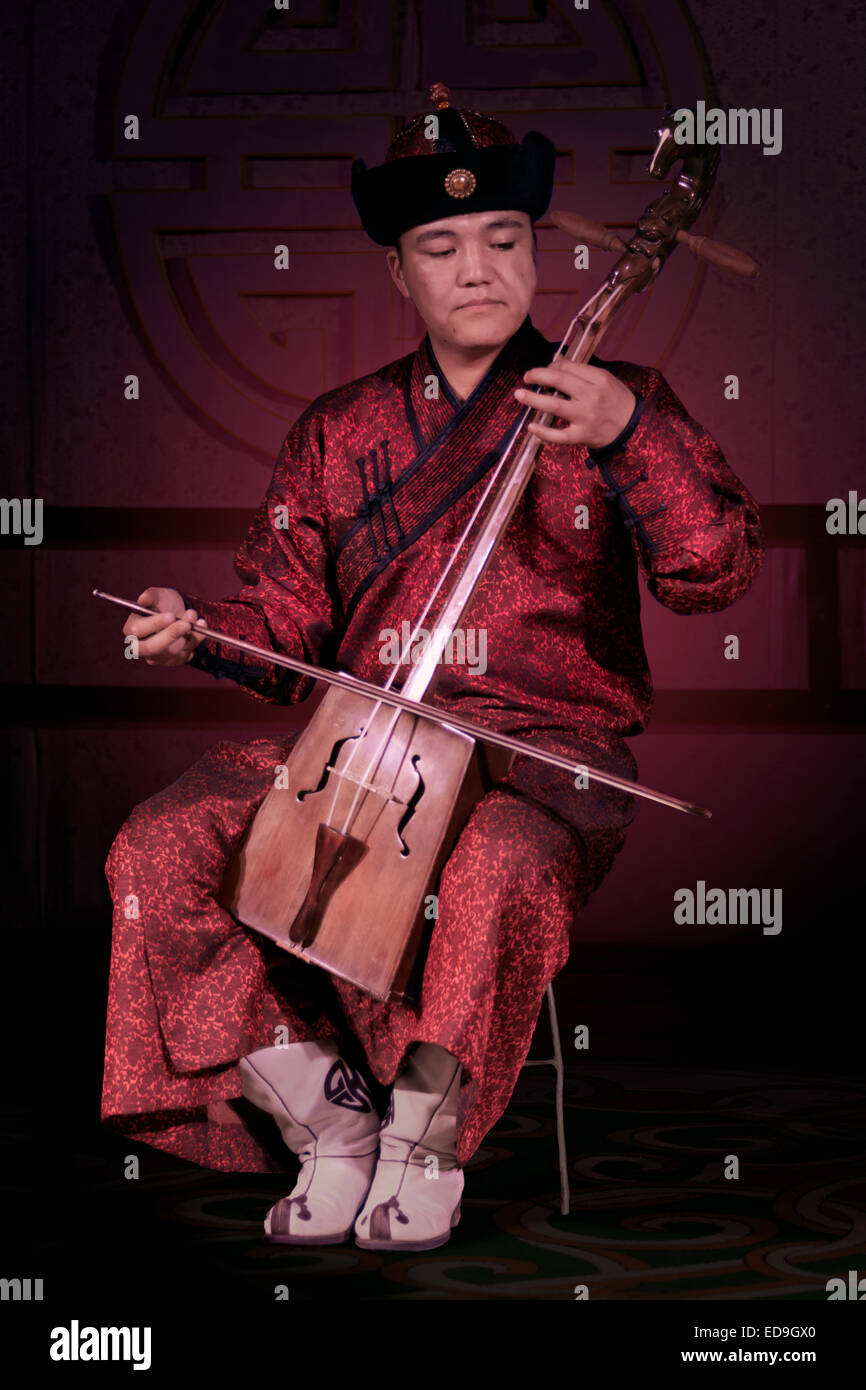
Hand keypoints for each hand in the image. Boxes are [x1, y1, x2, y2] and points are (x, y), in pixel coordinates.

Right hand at [124, 587, 206, 666]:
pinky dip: (197, 638)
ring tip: (194, 616)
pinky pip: (187, 653)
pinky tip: (201, 626)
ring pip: (173, 651)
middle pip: (153, 647)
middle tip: (186, 623)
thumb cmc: (164, 604)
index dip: (154, 624)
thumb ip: (151, 596)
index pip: (138, 631)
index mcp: (132, 629)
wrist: (179, 612)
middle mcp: (141, 647)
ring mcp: (158, 657)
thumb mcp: (159, 595)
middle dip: (172, 634)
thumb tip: (143, 599)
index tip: (170, 616)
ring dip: (188, 633)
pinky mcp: (174, 661)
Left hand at [514, 360, 635, 449]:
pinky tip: (532, 427)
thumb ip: (582, 373)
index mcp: (598, 379)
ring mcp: (586, 417)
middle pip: (560, 381)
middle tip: (527, 377)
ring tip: (519, 394)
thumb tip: (554, 366)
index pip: (569, 368)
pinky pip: (559, 435)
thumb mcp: (605, 380)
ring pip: (555, 406)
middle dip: (539, 376)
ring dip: (534, 399)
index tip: (543, 371)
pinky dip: (544, 432)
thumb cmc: (615, 401)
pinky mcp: (582, 436)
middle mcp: (591, 397)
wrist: (632, 428)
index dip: (551, 367)